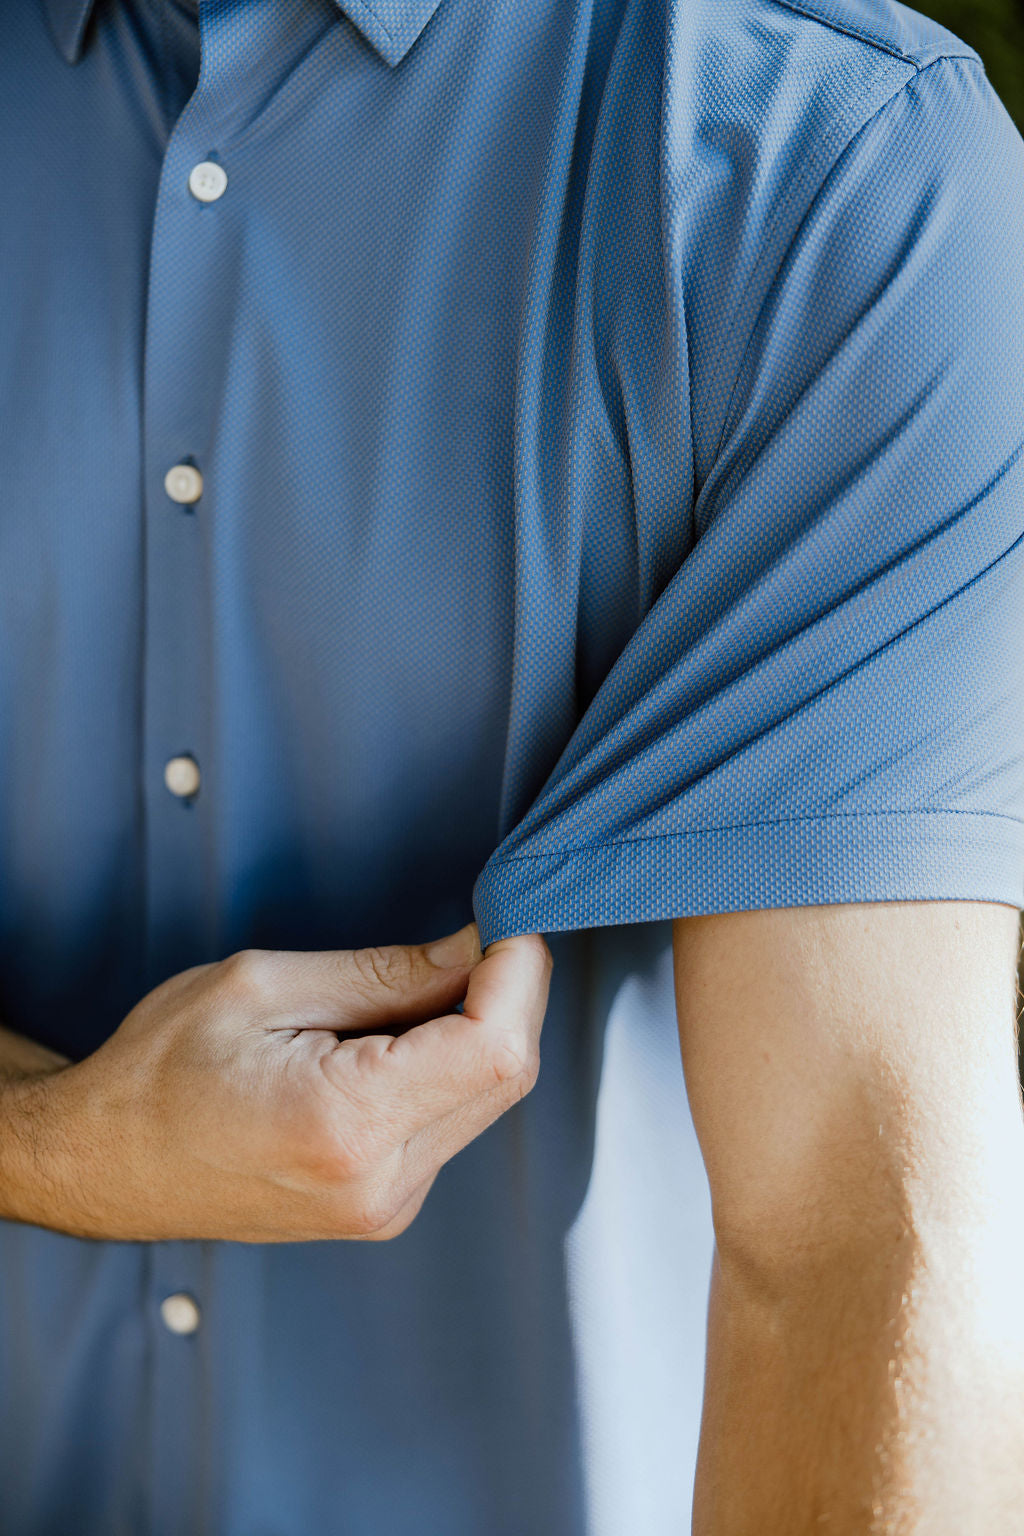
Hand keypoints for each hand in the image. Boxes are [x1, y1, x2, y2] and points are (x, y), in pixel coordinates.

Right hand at [0, 923, 551, 1242]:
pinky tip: (401, 1034)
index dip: (519, 971)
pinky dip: (453, 1064)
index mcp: (347, 1125)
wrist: (105, 1161)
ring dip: (481, 1027)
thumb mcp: (262, 987)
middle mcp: (381, 1183)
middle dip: (509, 992)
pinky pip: (455, 1122)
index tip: (507, 918)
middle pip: (507, 1075)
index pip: (495, 1047)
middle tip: (473, 933)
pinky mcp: (385, 1206)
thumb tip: (476, 948)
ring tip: (413, 986)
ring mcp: (386, 1206)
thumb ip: (384, 973)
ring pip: (489, 1098)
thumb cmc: (159, 1071)